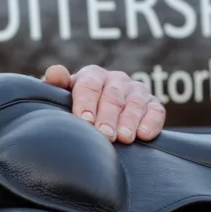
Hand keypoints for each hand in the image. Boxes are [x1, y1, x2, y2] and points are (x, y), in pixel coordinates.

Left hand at [43, 65, 165, 143]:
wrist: (102, 113)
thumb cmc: (79, 106)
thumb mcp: (65, 95)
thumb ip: (57, 84)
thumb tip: (54, 73)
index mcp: (92, 75)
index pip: (89, 86)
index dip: (86, 103)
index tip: (85, 121)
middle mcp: (116, 80)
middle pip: (112, 97)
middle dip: (108, 117)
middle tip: (104, 135)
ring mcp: (136, 92)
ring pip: (134, 104)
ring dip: (129, 121)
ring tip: (124, 138)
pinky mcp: (153, 104)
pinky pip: (156, 111)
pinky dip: (151, 122)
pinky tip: (144, 135)